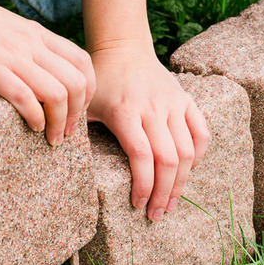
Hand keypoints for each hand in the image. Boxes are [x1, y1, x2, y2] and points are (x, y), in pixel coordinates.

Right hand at [0, 0, 95, 145]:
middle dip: (77, 114)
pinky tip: (32, 128)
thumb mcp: (7, 27)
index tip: (77, 111)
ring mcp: (12, 55)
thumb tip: (38, 71)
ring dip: (59, 123)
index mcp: (37, 33)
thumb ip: (26, 46)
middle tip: (67, 132)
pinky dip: (35, 118)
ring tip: (51, 138)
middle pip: (76, 82)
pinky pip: (25, 97)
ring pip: (57, 94)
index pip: (82, 62)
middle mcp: (31, 43)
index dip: (88, 92)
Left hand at [87, 40, 209, 220]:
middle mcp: (153, 108)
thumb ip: (76, 128)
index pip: (142, 156)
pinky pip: (201, 133)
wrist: (123, 49)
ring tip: (170, 203)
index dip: (142, 185)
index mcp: (126, 112)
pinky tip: (187, 173)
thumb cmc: (100, 82)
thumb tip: (62, 154)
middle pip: (167, 160)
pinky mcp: (186, 100)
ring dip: (181, 182)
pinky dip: (197, 157)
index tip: (137, 205)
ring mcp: (173, 103)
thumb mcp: (85, 103)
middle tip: (155, 215)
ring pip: (187, 151)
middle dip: (162, 193)